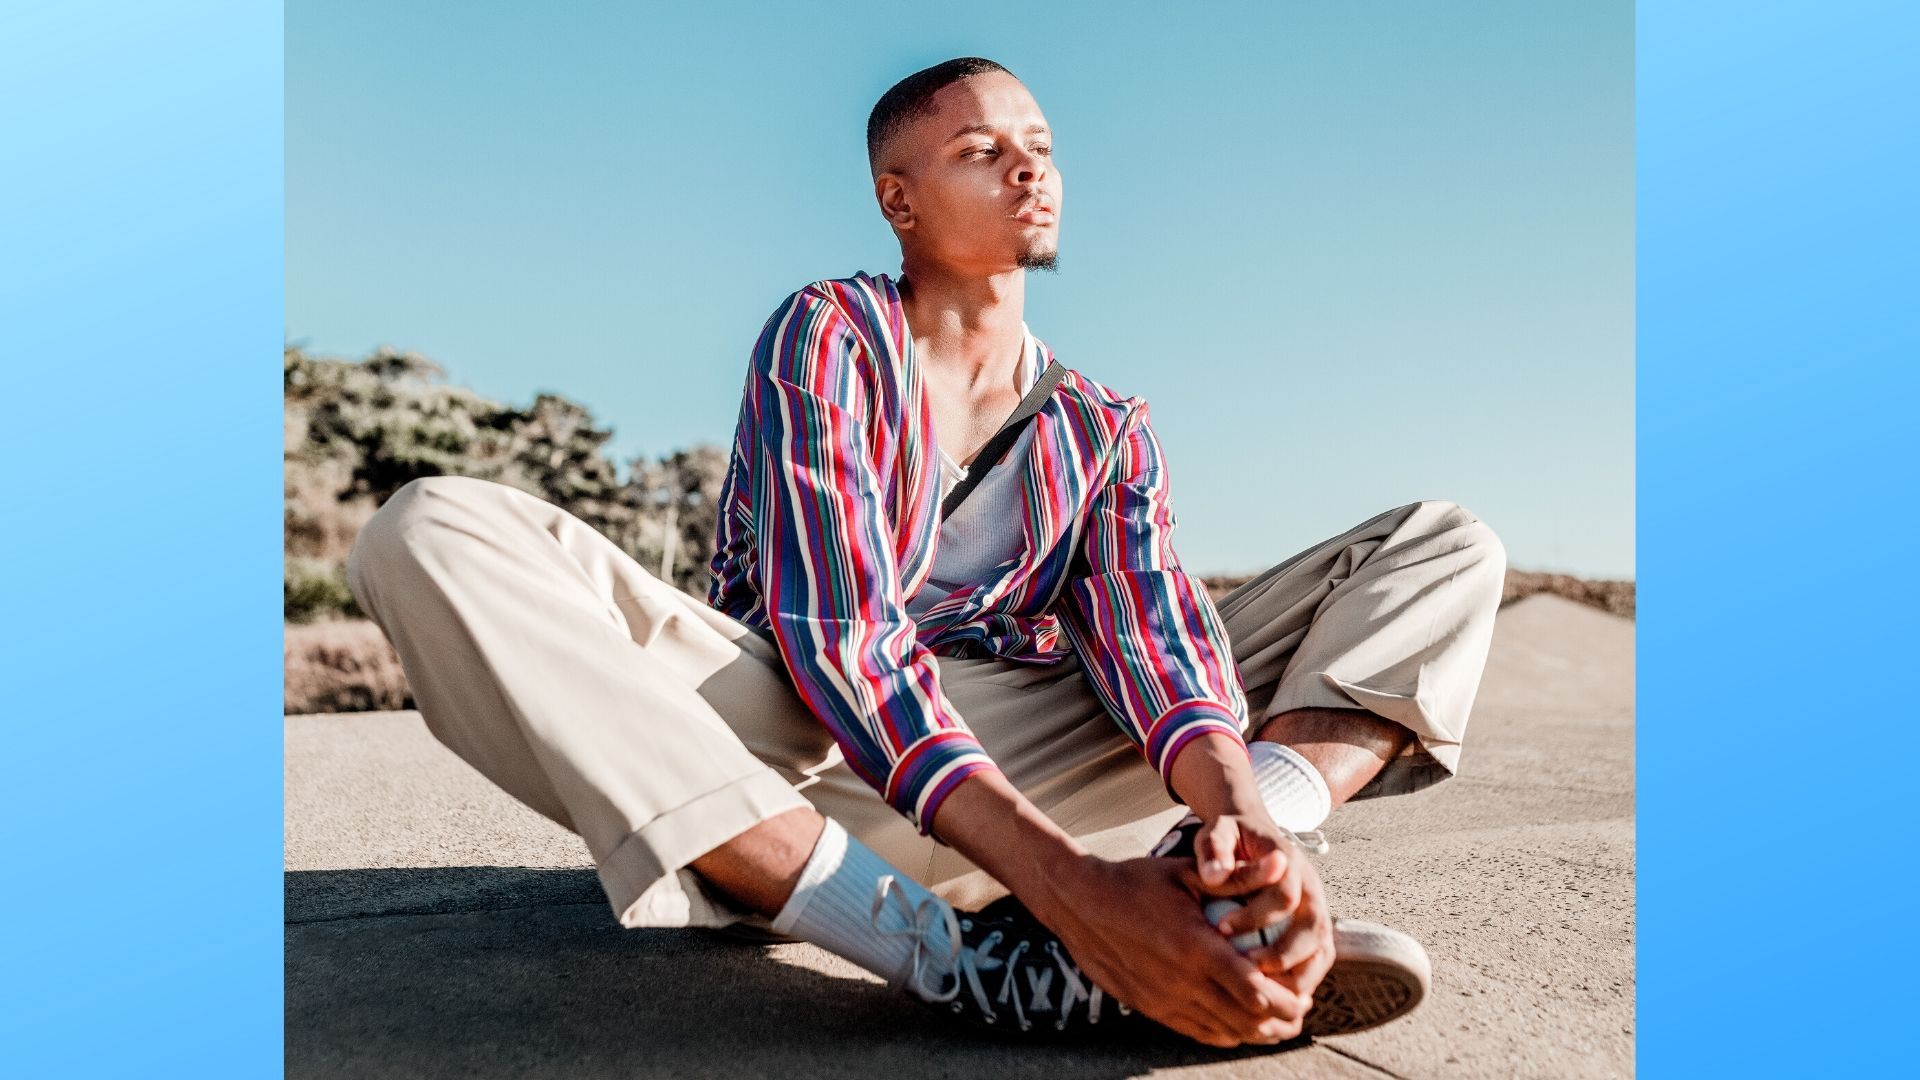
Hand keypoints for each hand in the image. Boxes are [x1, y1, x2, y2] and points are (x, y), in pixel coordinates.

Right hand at [1031, 854, 1308, 1047]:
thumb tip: (1281, 865)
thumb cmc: (1136, 882)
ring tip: (1277, 1023)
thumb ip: (1238, 877)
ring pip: (1223, 1032)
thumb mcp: (1188, 873)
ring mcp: (1164, 999)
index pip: (1254, 990)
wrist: (1080, 904)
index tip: (1304, 995)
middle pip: (1245, 1019)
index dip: (1286, 1000)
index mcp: (1195, 947)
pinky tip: (1239, 1023)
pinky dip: (1225, 1032)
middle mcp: (1181, 981)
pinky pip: (1198, 1032)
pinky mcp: (1152, 1008)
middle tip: (1298, 1012)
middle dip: (1279, 1022)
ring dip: (1256, 1032)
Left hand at [1189, 812, 1336, 1004]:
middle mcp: (1310, 884)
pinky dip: (1304, 978)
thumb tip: (1214, 876)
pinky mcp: (1316, 925)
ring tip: (1264, 988)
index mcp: (1288, 860)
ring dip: (1297, 973)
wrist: (1253, 832)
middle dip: (1283, 953)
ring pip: (1323, 947)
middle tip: (1248, 968)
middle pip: (1314, 926)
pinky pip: (1321, 957)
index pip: (1284, 894)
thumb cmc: (1231, 836)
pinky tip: (1276, 992)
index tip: (1222, 929)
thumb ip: (1214, 850)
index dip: (1254, 916)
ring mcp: (1318, 906)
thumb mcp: (1218, 832)